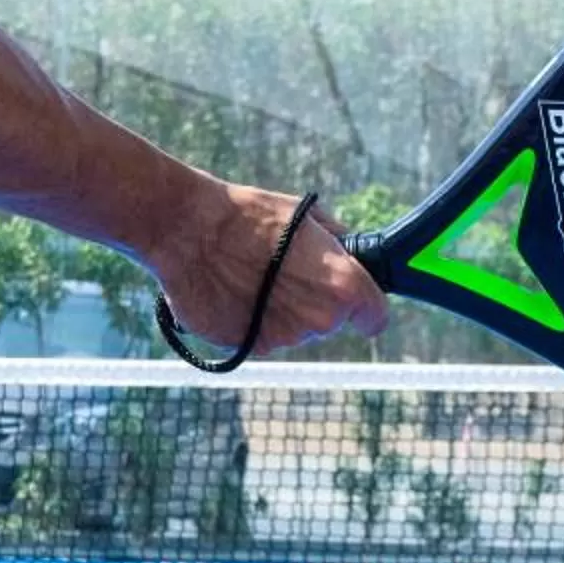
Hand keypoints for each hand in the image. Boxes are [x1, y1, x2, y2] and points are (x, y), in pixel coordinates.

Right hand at [154, 182, 388, 353]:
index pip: (375, 315)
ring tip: (251, 276)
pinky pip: (260, 336)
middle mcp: (319, 319)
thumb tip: (344, 248)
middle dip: (315, 301)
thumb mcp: (304, 214)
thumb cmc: (247, 214)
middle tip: (284, 271)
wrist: (188, 229)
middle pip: (329, 321)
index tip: (355, 300)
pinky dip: (252, 321)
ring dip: (280, 310)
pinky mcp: (249, 347)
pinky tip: (233, 291)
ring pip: (294, 329)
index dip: (365, 306)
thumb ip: (335, 240)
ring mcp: (284, 338)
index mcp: (343, 286)